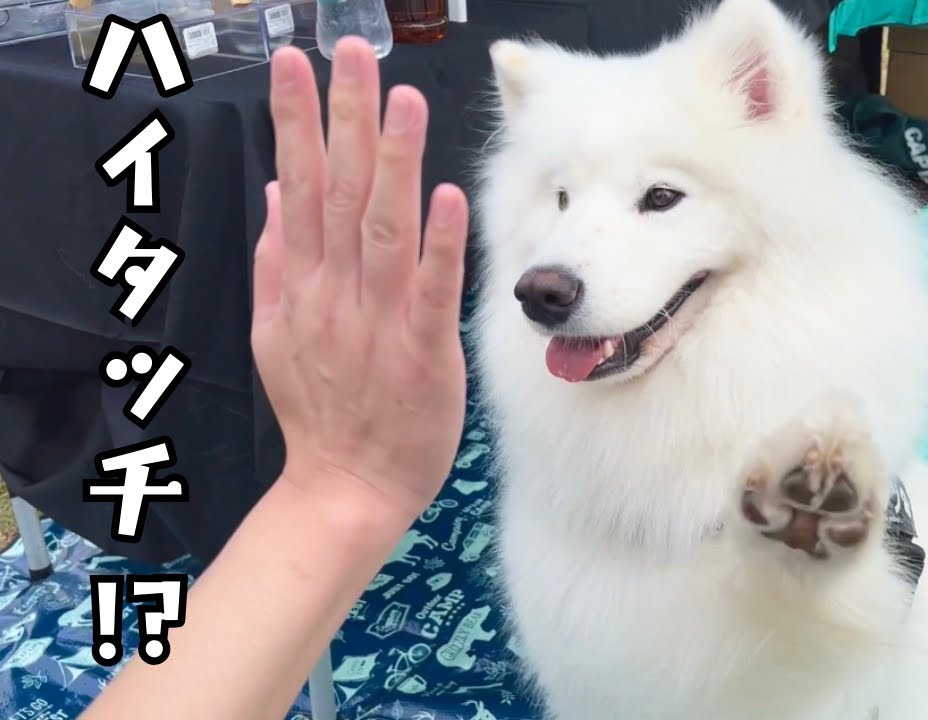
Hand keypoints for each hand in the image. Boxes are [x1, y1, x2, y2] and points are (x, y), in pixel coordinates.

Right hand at [252, 38, 467, 519]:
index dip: (299, 123)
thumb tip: (277, 196)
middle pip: (337, 193)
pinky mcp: (422, 352)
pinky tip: (447, 196)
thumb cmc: (323, 411)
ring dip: (392, 163)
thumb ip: (276, 262)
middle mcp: (335, 293)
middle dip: (343, 119)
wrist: (345, 487)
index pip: (300, 187)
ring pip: (383, 229)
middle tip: (350, 54)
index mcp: (303, 284)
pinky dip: (438, 244)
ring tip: (401, 100)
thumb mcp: (277, 333)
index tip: (297, 66)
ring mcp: (378, 321)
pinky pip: (431, 291)